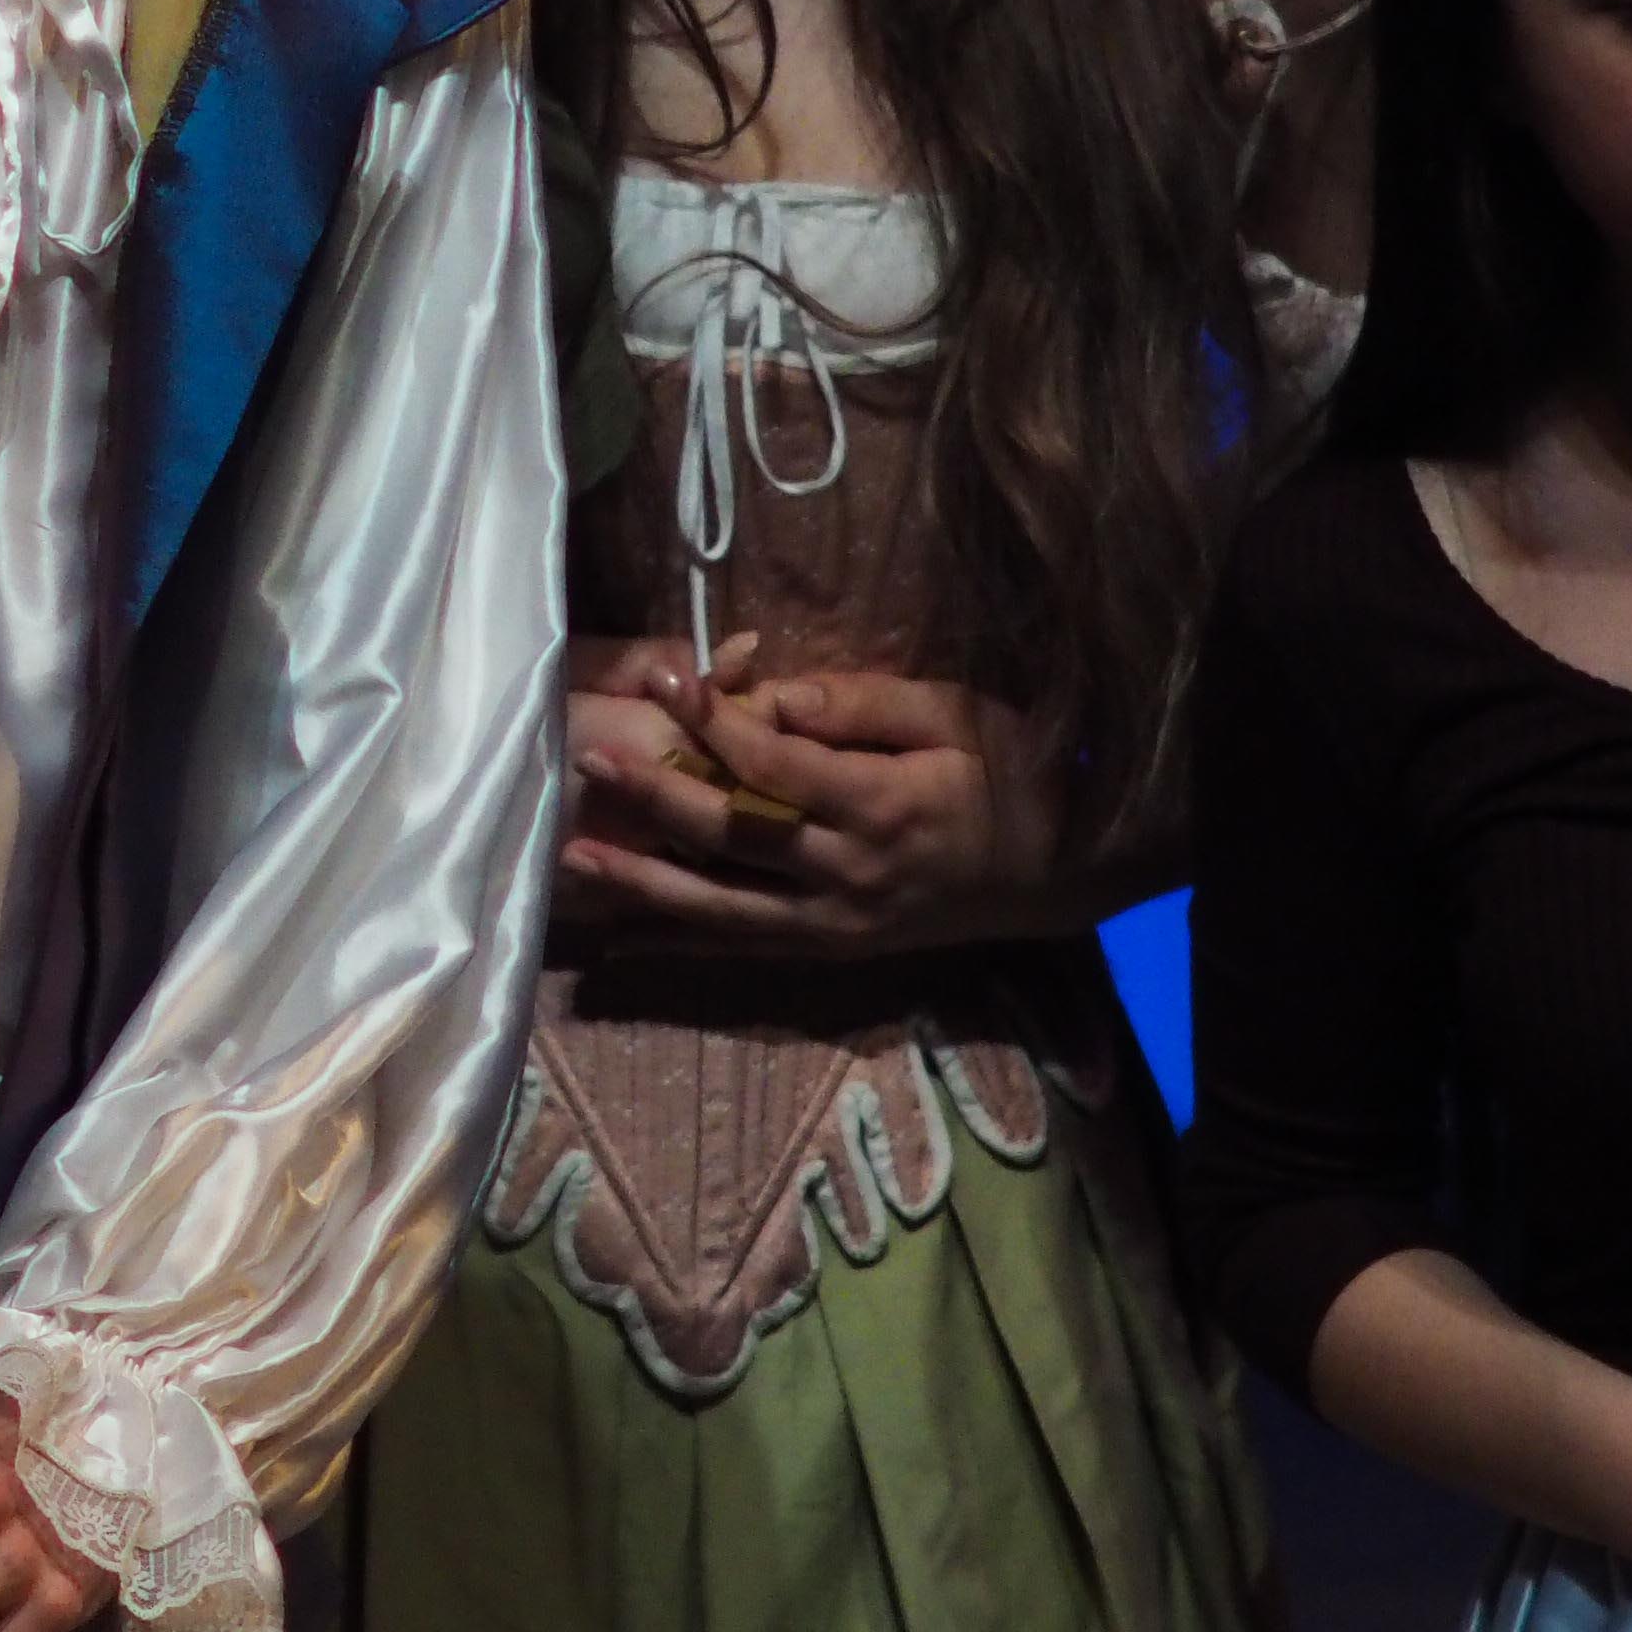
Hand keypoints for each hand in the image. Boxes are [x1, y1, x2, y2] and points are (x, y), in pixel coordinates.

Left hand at [561, 659, 1056, 954]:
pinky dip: (677, 942)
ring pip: (720, 908)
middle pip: (733, 837)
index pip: (777, 766)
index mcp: (881, 808)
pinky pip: (740, 949)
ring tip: (571, 857)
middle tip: (588, 759)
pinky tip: (620, 935)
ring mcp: (834, 925)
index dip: (715, 723)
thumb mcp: (953, 715)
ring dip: (641, 884)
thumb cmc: (1010, 773)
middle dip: (654, 795)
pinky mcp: (826, 952)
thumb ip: (861, 704)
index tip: (665, 679)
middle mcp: (848, 876)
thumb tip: (772, 696)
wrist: (1059, 873)